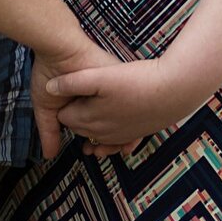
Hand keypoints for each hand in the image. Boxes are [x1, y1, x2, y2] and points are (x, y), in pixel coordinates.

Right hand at [30, 36, 123, 160]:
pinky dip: (127, 115)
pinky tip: (118, 124)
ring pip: (124, 114)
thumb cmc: (49, 71)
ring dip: (119, 129)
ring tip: (110, 142)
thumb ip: (49, 131)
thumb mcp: (46, 107)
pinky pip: (130, 101)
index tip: (92, 151)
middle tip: (100, 149)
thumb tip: (49, 155)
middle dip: (109, 138)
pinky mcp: (118, 78)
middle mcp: (99, 93)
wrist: (58, 47)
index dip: (97, 141)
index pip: (96, 125)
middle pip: (112, 123)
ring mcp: (110, 86)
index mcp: (84, 99)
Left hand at [45, 57, 200, 154]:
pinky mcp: (134, 134)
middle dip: (72, 118)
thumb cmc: (135, 81)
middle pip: (78, 128)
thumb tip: (50, 88)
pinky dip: (107, 141)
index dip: (62, 104)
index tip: (64, 92)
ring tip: (82, 120)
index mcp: (90, 119)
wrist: (171, 91)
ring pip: (96, 138)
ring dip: (87, 131)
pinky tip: (107, 136)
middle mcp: (103, 133)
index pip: (65, 117)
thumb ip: (72, 82)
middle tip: (70, 102)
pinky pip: (114, 144)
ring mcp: (120, 136)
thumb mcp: (99, 76)